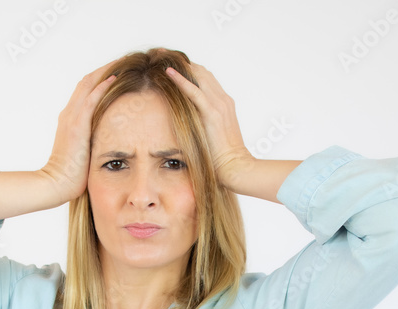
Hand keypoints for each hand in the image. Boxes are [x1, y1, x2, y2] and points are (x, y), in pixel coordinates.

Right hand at [40, 59, 120, 202]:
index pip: (86, 90)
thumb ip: (92, 141)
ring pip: (88, 85)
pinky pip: (90, 100)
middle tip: (125, 61)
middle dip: (106, 69)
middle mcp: (69, 114)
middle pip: (87, 81)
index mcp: (70, 119)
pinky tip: (115, 79)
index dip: (101, 78)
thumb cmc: (71, 176)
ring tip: (123, 63)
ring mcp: (71, 118)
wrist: (55, 184)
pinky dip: (102, 87)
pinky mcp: (76, 126)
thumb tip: (108, 142)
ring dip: (106, 71)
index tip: (118, 72)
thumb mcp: (84, 153)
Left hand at [165, 62, 253, 190]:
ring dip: (179, 65)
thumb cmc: (223, 157)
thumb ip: (204, 124)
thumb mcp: (213, 135)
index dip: (189, 69)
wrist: (235, 166)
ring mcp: (219, 105)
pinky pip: (194, 91)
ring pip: (198, 76)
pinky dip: (181, 80)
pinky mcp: (212, 113)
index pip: (206, 78)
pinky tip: (168, 72)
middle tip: (163, 54)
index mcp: (224, 103)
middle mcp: (223, 100)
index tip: (173, 63)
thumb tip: (187, 125)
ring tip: (162, 57)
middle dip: (182, 61)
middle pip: (201, 72)